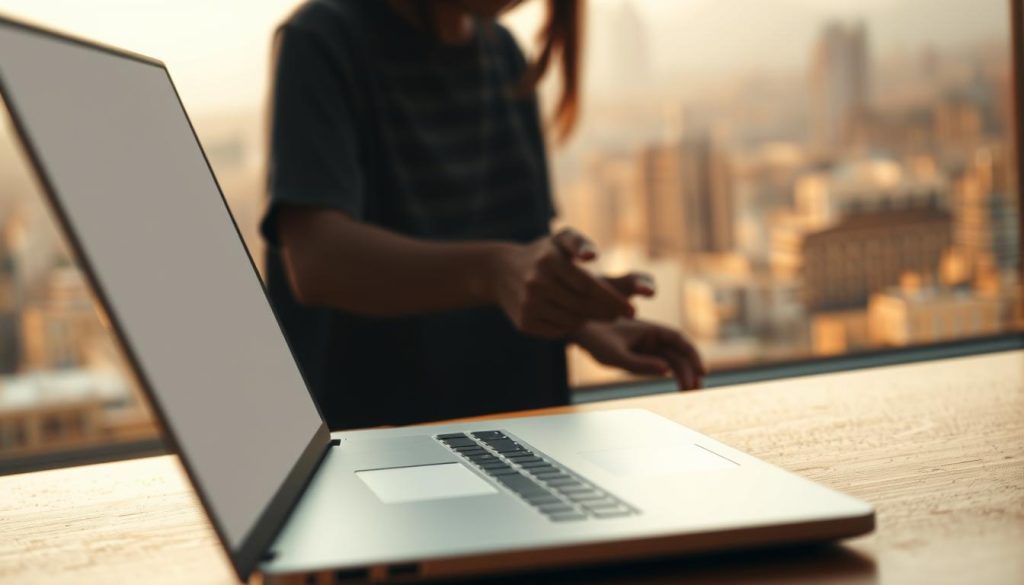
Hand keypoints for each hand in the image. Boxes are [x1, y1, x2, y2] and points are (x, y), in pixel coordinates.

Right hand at [491, 228, 635, 337]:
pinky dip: (570, 326)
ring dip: (590, 319)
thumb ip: (579, 243)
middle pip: (582, 306)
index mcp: (549, 260)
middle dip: (606, 313)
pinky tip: (574, 317)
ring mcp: (528, 305)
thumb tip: (592, 256)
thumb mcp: (560, 239)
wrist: (500, 271)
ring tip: (597, 312)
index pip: (588, 286)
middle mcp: (536, 283)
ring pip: (572, 321)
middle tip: (620, 314)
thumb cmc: (543, 253)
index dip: (613, 300)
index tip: (632, 310)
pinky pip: (558, 331)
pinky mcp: (524, 323)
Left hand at [573, 318, 705, 389]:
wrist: (578, 332)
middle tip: (696, 388)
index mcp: (649, 328)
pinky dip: (670, 374)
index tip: (702, 370)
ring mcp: (646, 347)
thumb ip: (639, 363)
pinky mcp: (640, 356)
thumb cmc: (594, 338)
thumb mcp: (614, 354)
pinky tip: (679, 385)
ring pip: (671, 360)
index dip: (693, 354)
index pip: (679, 340)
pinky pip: (660, 365)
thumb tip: (666, 370)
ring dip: (682, 374)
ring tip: (691, 390)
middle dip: (689, 369)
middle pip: (678, 352)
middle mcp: (651, 337)